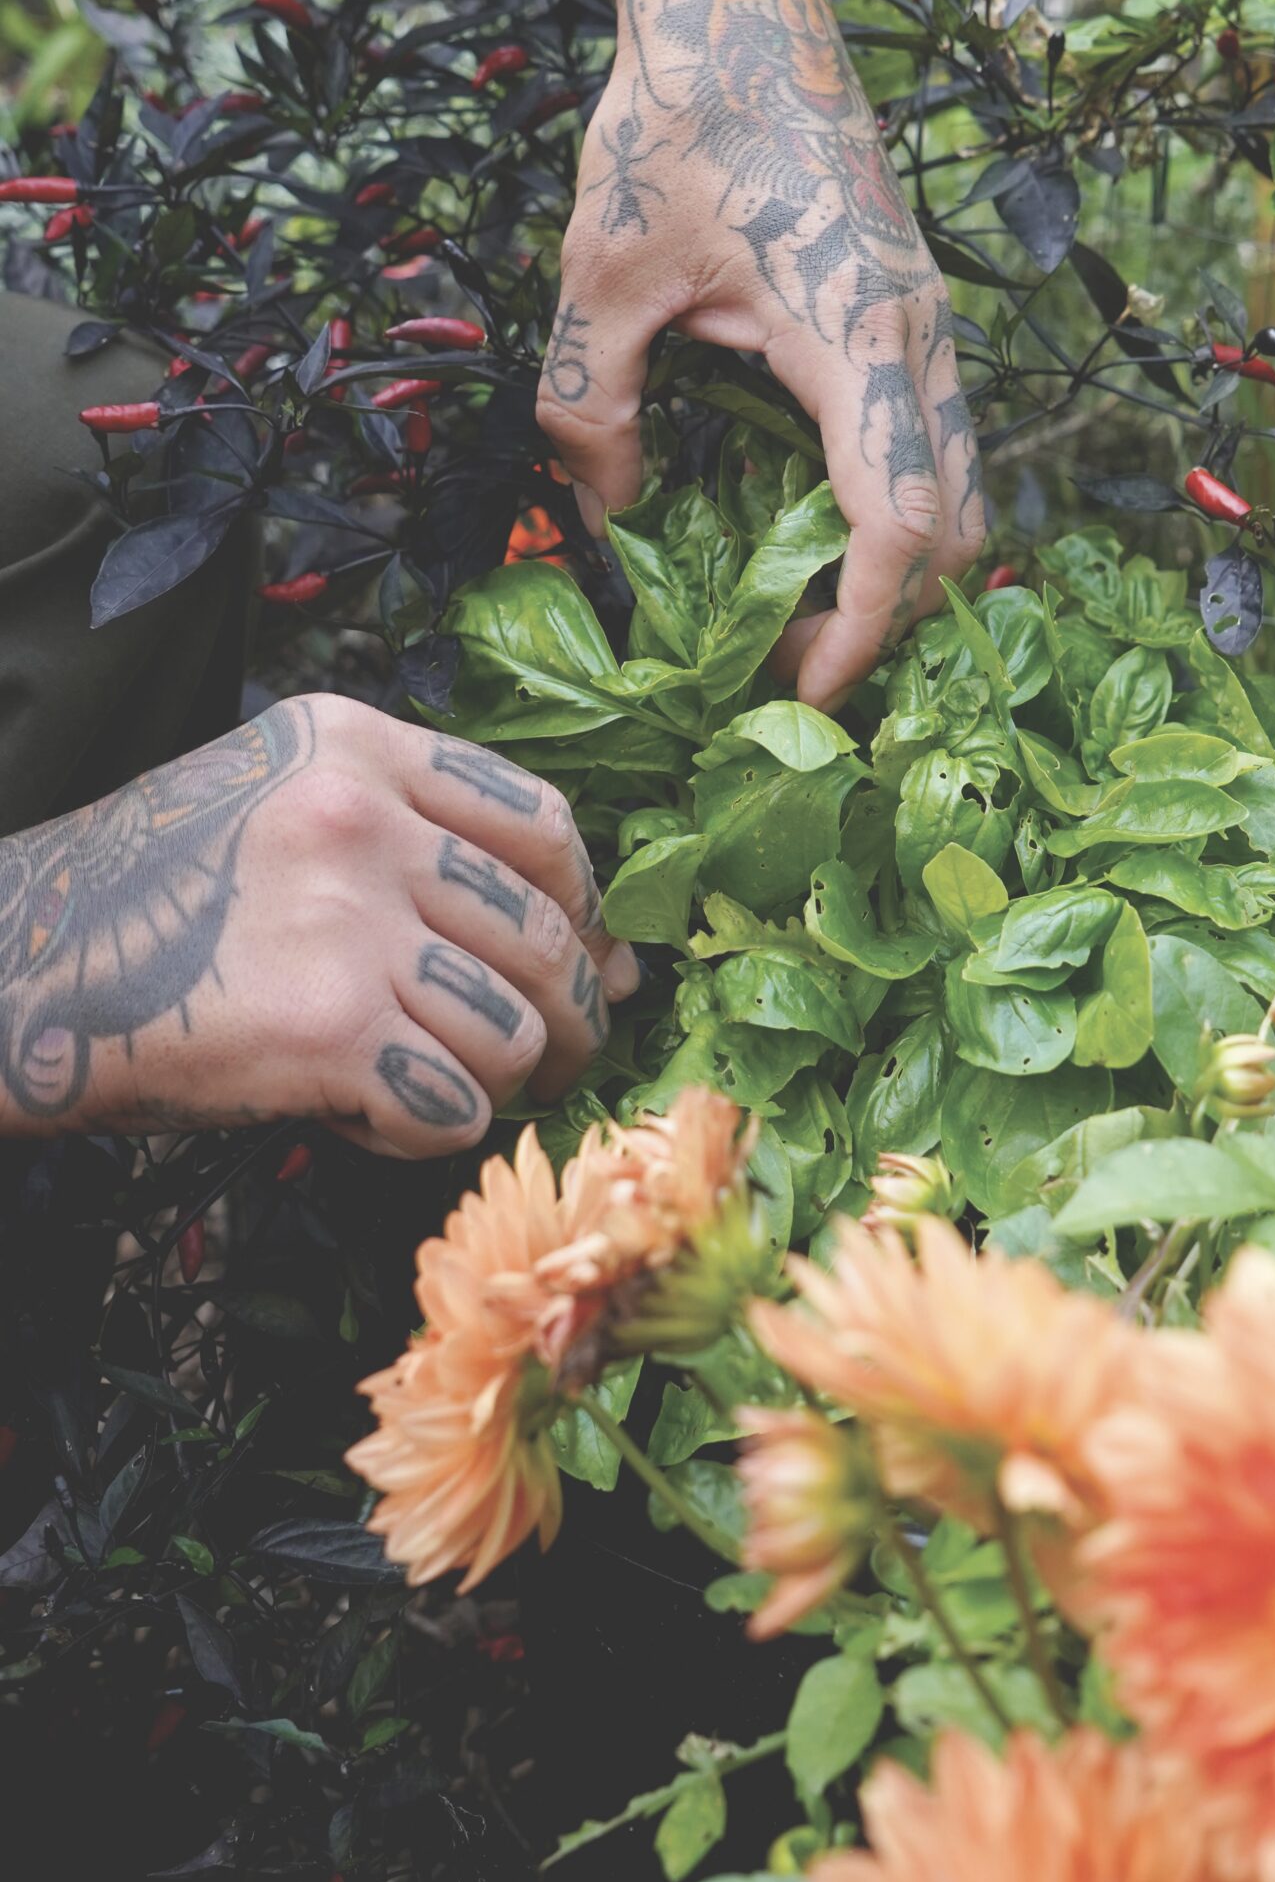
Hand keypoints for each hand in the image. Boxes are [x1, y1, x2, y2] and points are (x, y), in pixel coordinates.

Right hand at [0, 696, 636, 1154]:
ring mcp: (344, 922)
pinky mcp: (325, 1028)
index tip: (586, 956)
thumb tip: (609, 948)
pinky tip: (373, 1119)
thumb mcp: (279, 802)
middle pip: (544, 933)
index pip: (541, 823)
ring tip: (450, 1091)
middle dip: (572, 1016)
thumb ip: (420, 842)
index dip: (583, 906)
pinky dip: (428, 1134)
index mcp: (356, 747)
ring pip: (511, 1029)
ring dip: (498, 1083)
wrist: (17, 963)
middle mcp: (359, 820)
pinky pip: (452, 1105)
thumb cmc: (156, 901)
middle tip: (557, 1060)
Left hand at [536, 0, 985, 709]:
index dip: (862, 629)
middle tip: (785, 673)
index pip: (902, 525)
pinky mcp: (915, 316)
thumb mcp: (600, 274)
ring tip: (796, 619)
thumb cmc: (672, 126)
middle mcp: (922, 339)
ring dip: (898, 573)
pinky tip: (807, 533)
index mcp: (858, 334)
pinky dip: (895, 516)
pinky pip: (934, 447)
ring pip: (961, 491)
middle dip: (890, 622)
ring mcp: (931, 326)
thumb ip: (592, 408)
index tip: (803, 695)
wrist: (740, 5)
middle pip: (958, 529)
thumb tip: (606, 526)